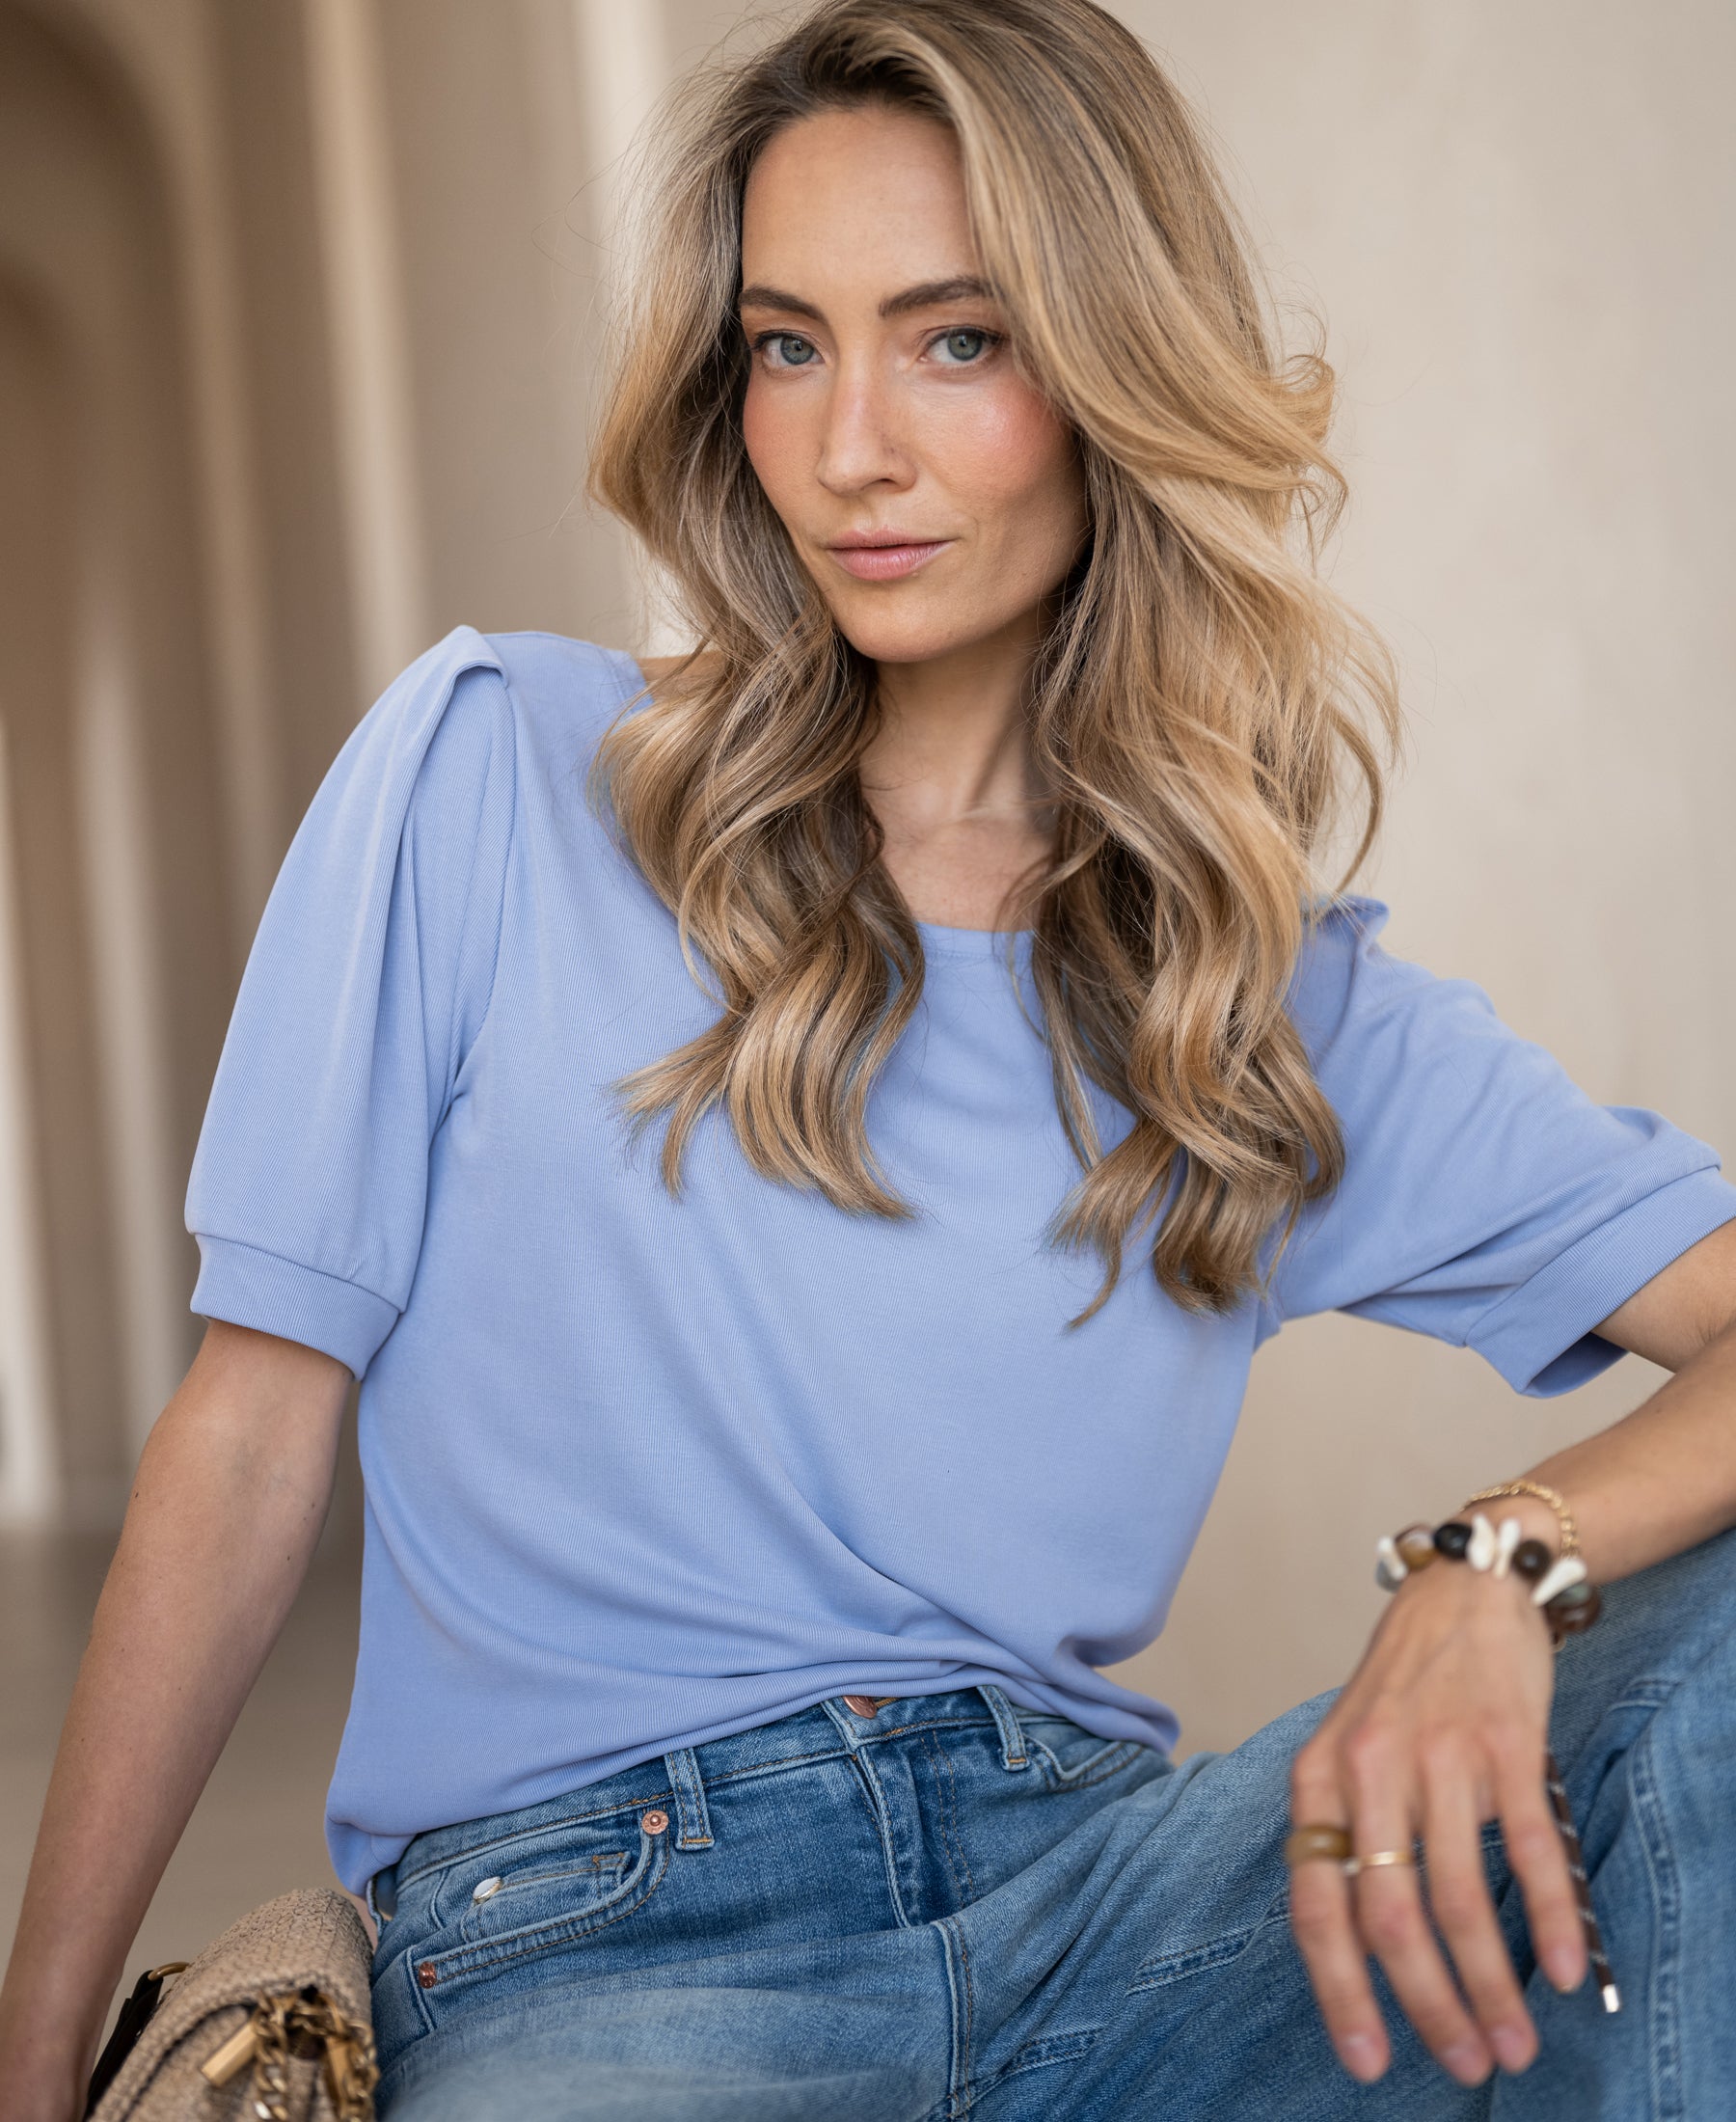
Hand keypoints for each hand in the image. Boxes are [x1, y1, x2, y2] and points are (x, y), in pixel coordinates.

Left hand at [1287, 1536, 1587, 2085]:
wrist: (1465, 1588)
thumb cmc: (1403, 1684)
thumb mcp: (1346, 1748)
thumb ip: (1346, 1830)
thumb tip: (1357, 1949)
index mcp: (1318, 1777)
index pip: (1317, 1904)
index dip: (1340, 1990)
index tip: (1367, 2060)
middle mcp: (1369, 1769)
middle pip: (1388, 1916)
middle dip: (1425, 2005)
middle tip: (1461, 2063)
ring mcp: (1439, 1755)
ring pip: (1457, 1897)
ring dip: (1490, 1984)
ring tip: (1513, 2043)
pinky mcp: (1505, 1744)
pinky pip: (1526, 1849)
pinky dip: (1545, 1919)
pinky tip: (1559, 1969)